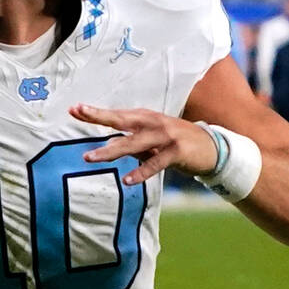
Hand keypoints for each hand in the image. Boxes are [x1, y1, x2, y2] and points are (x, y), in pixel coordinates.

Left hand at [69, 103, 218, 185]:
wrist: (214, 148)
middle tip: (78, 114)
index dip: (97, 112)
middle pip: (122, 120)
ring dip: (110, 150)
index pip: (117, 114)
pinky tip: (127, 180)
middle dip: (99, 117)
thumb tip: (110, 147)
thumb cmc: (178, 144)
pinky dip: (141, 172)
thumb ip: (133, 142)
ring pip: (133, 143)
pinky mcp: (177, 151)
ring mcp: (166, 136)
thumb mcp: (154, 139)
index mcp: (147, 118)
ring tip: (90, 158)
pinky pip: (155, 163)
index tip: (75, 108)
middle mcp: (154, 123)